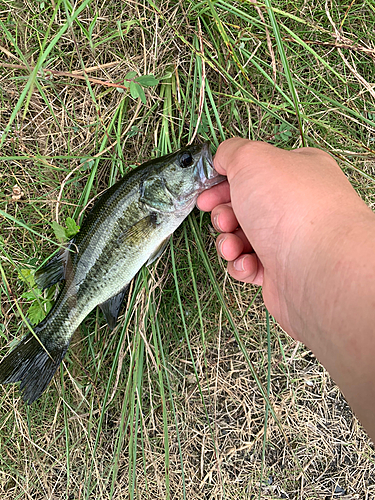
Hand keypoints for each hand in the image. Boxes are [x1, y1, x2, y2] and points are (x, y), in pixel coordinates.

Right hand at [197, 138, 371, 339]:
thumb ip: (232, 151)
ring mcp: (289, 240)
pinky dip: (241, 264)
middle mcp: (296, 205)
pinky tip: (247, 263)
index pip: (255, 171)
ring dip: (228, 241)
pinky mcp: (281, 270)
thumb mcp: (253, 159)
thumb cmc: (293, 210)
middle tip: (223, 218)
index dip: (225, 179)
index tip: (208, 189)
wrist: (315, 268)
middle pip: (244, 206)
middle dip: (224, 213)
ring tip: (232, 245)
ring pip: (242, 237)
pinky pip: (249, 264)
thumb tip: (223, 157)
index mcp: (297, 172)